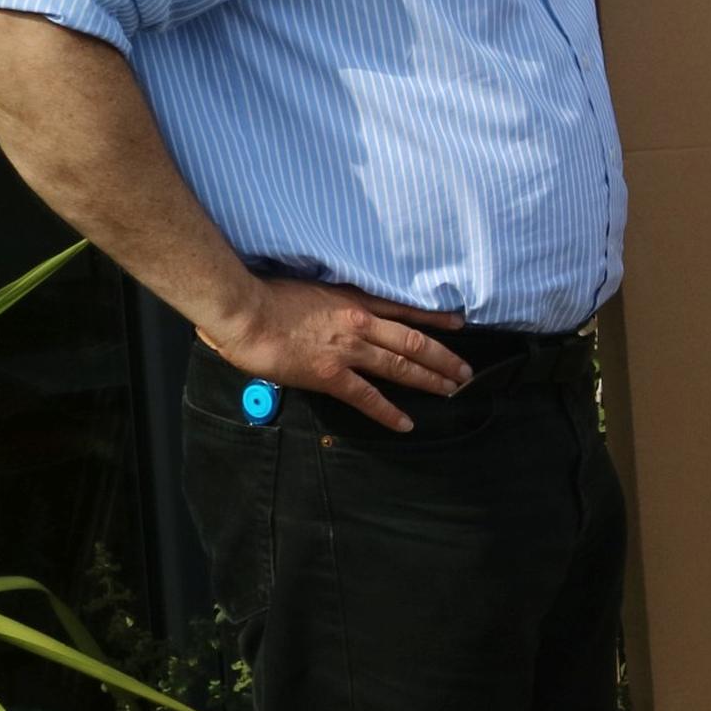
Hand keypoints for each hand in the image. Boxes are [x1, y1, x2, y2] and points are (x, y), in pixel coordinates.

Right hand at [202, 278, 470, 431]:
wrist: (244, 311)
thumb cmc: (266, 295)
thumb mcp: (311, 287)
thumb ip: (330, 301)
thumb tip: (334, 309)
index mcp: (354, 301)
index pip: (404, 309)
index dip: (434, 319)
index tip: (459, 325)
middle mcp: (360, 324)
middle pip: (413, 342)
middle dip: (444, 358)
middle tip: (466, 371)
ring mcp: (348, 350)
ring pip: (401, 366)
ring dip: (430, 380)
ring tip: (452, 390)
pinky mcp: (331, 375)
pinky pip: (368, 397)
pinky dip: (389, 412)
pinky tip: (406, 423)